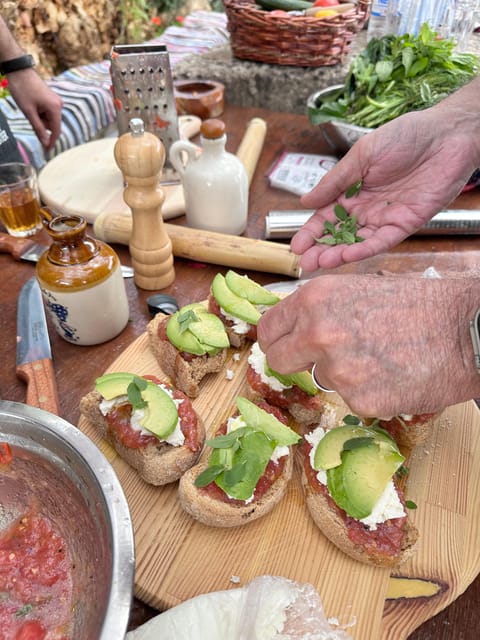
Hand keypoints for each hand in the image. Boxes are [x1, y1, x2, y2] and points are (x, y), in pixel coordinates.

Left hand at [7, 69, 62, 150]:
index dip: (51, 142)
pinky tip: (31, 105)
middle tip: (29, 117)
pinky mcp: (51, 98)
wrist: (19, 70)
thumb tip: (45, 142)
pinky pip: (47, 112)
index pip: (56, 131)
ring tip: (28, 107)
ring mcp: (55, 101)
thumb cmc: (23, 89)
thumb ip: (38, 128)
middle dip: (42, 126)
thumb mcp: (29, 112)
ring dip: (39, 119)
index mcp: (55, 108)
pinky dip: (39, 113)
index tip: (47, 151)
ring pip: (49, 119)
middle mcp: (59, 105)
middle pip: (52, 125)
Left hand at [257, 274, 479, 417]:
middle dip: (296, 362)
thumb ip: (321, 309)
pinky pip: (351, 399)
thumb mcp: (359, 288)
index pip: (268, 329)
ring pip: (322, 379)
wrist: (466, 330)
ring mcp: (338, 371)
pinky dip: (368, 392)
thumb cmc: (419, 304)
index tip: (283, 345)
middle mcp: (318, 334)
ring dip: (341, 374)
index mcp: (315, 299)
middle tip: (322, 358)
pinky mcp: (361, 401)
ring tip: (379, 358)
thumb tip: (295, 326)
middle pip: (279, 360)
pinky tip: (393, 376)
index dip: (276, 339)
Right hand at [293, 100, 479, 271]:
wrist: (446, 134)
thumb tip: (305, 201)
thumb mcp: (362, 156)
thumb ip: (335, 181)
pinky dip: (365, 249)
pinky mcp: (406, 223)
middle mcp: (367, 208)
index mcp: (353, 191)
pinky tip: (348, 255)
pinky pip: (383, 241)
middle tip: (304, 263)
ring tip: (321, 262)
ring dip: (339, 254)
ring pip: (358, 242)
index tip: (296, 246)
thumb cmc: (405, 136)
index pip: (326, 217)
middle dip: (321, 249)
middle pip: (339, 234)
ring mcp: (386, 217)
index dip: (311, 232)